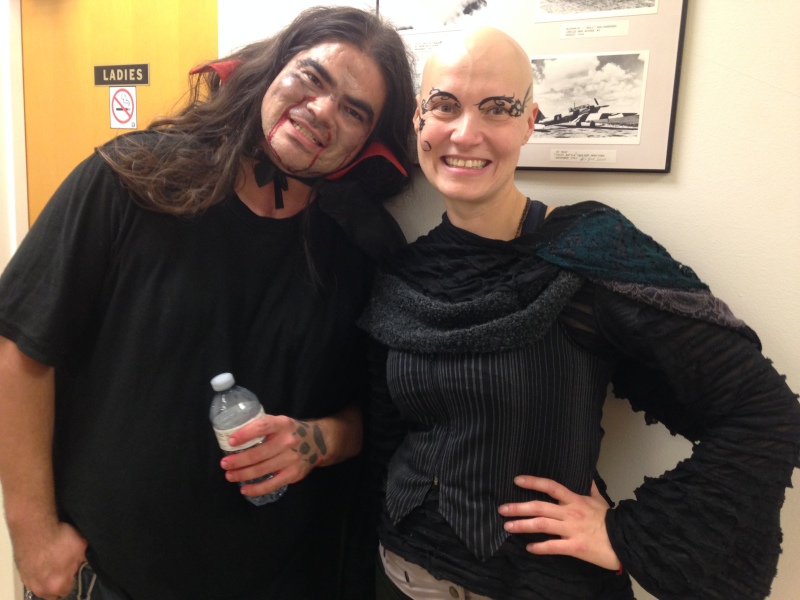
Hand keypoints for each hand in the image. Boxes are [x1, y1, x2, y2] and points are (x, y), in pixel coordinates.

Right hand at [13, 519, 86, 599]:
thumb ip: (85, 560)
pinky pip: (33, 580)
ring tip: (53, 565)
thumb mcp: (81, 547)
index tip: (74, 570)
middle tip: (64, 569)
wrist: (34, 528)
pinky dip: (38, 574)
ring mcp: (29, 582)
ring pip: (42, 588)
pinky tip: (43, 561)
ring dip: (48, 580)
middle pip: (54, 593)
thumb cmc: (59, 538)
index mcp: (58, 586)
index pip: (69, 590)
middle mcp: (42, 589)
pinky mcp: (22, 574)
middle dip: (60, 583)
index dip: (73, 580)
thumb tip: (86, 564)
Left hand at [220, 415, 327, 496]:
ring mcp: (292, 458)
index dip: (245, 434)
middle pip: (258, 453)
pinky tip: (245, 490)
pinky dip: (257, 489)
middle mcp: (288, 441)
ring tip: (230, 475)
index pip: (262, 427)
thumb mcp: (280, 422)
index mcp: (283, 424)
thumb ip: (263, 427)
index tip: (231, 441)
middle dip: (238, 460)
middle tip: (224, 464)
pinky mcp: (294, 474)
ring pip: (262, 469)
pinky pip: (272, 484)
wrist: (318, 442)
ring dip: (243, 474)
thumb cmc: (290, 432)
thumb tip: (235, 435)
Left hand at [498, 475, 620, 570]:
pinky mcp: (574, 547)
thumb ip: (591, 488)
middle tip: (502, 509)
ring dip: (523, 525)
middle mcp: (570, 512)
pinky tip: (528, 548)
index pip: (551, 486)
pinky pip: (553, 546)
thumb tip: (587, 476)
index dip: (533, 482)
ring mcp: (571, 530)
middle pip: (540, 506)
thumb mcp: (600, 501)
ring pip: (542, 525)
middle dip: (519, 507)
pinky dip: (539, 547)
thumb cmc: (611, 521)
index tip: (517, 480)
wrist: (626, 541)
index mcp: (575, 500)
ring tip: (507, 526)